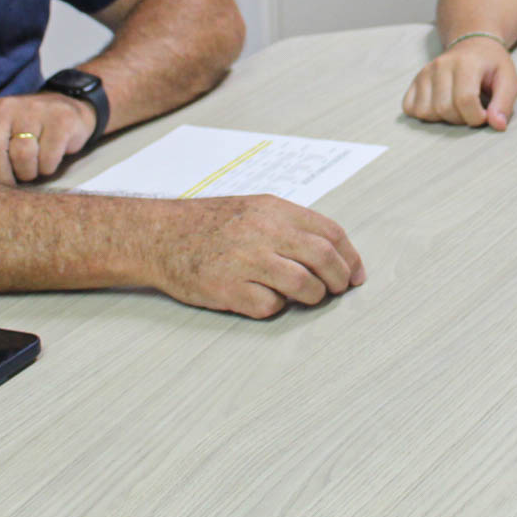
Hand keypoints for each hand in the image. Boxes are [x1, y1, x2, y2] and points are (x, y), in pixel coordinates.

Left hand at [0, 92, 97, 184]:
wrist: (67, 110)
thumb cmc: (24, 135)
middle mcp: (3, 107)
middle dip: (0, 177)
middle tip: (11, 185)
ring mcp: (33, 109)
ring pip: (22, 154)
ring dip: (27, 172)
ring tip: (32, 169)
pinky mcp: (60, 118)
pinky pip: (48, 156)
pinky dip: (48, 168)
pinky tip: (49, 161)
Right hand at [151, 194, 364, 316]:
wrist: (160, 236)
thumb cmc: (210, 224)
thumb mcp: (255, 209)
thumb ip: (291, 225)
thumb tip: (333, 252)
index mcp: (275, 210)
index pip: (330, 232)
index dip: (350, 256)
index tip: (356, 274)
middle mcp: (264, 232)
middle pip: (324, 259)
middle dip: (339, 280)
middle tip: (339, 291)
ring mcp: (247, 262)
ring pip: (304, 286)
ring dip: (313, 296)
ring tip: (307, 297)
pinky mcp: (230, 289)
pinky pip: (270, 307)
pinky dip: (276, 308)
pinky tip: (266, 299)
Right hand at [402, 37, 516, 129]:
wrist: (473, 44)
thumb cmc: (492, 65)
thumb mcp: (508, 80)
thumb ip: (504, 103)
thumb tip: (497, 125)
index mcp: (466, 63)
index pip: (465, 100)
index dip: (477, 117)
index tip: (485, 115)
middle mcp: (441, 65)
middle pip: (444, 109)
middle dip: (462, 119)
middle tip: (473, 111)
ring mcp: (425, 72)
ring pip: (426, 111)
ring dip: (444, 118)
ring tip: (458, 108)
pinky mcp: (415, 80)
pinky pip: (410, 108)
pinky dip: (425, 114)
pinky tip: (440, 106)